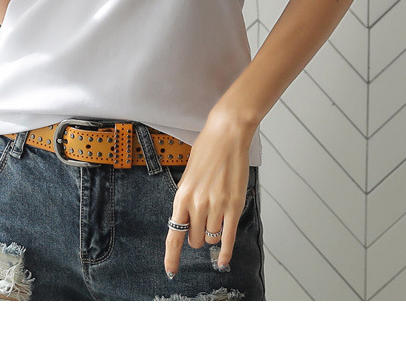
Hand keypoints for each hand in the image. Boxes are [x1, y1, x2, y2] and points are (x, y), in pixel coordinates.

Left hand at [164, 112, 255, 277]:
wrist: (226, 135)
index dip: (172, 256)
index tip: (171, 270)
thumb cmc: (207, 150)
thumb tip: (187, 218)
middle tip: (201, 227)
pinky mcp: (233, 205)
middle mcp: (197, 204)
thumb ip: (187, 198)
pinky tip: (223, 260)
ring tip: (215, 221)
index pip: (174, 235)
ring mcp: (216, 206)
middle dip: (197, 238)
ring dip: (212, 236)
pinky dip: (225, 252)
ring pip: (211, 237)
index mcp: (181, 196)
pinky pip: (228, 236)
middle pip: (194, 239)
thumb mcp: (188, 175)